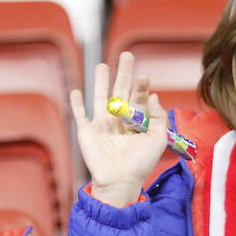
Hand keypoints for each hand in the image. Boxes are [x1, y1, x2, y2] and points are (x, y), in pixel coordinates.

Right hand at [70, 51, 169, 207]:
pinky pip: (80, 114)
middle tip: (127, 55)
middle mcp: (119, 120)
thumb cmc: (141, 163)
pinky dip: (76, 103)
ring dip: (100, 81)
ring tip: (102, 64)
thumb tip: (154, 95)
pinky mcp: (87, 131)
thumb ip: (159, 117)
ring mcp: (102, 124)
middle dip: (123, 73)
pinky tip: (76, 90)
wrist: (120, 180)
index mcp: (136, 121)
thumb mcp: (158, 139)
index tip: (144, 77)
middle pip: (120, 90)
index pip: (138, 98)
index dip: (141, 86)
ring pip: (100, 97)